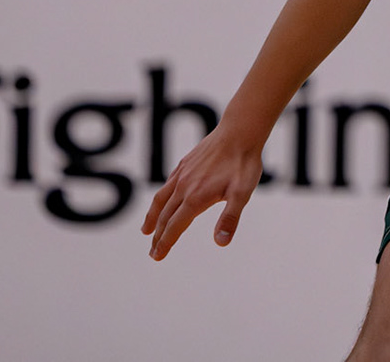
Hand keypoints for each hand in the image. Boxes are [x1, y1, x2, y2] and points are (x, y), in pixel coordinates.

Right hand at [142, 123, 263, 259]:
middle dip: (158, 236)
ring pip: (161, 200)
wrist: (240, 132)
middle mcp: (184, 187)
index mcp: (196, 197)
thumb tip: (221, 243)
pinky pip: (167, 185)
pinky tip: (162, 200)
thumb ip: (230, 218)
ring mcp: (182, 174)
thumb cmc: (243, 164)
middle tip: (152, 252)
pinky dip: (160, 198)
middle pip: (165, 217)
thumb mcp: (242, 194)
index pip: (175, 226)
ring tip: (146, 230)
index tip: (157, 256)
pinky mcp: (184, 163)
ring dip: (153, 218)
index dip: (165, 243)